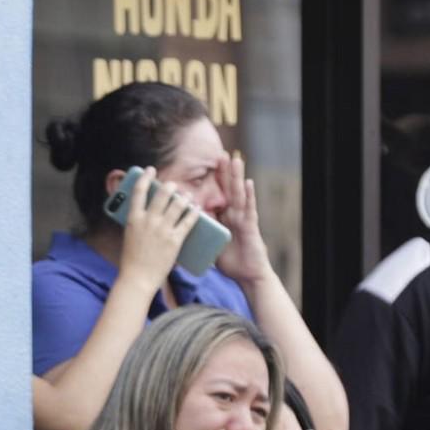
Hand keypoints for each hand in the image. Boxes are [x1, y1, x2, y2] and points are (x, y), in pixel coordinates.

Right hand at [118, 166, 200, 292]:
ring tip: (187, 196)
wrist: (138, 278)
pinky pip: (187, 221)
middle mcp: (148, 221)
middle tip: (173, 185)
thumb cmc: (132, 260)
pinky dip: (193, 213)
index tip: (150, 170)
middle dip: (169, 187)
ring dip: (183, 198)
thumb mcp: (130, 235)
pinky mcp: (175, 240)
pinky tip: (196, 209)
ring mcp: (162, 230)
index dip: (145, 178)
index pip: (138, 191)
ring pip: (177, 205)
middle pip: (162, 195)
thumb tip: (145, 212)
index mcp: (134, 218)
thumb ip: (137, 222)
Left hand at [213, 153, 272, 285]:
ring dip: (236, 177)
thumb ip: (201, 237)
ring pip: (238, 194)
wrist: (248, 276)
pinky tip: (249, 183)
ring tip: (235, 160)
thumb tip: (179, 235)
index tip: (204, 165)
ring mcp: (243, 219)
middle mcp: (233, 215)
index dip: (212, 182)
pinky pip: (250, 209)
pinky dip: (249, 196)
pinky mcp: (251, 227)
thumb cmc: (231, 263)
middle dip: (224, 172)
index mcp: (223, 219)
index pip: (216, 196)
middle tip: (220, 153)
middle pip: (227, 190)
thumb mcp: (211, 246)